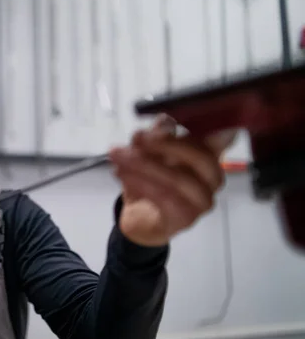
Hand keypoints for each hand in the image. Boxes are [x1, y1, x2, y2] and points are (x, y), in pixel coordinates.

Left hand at [109, 115, 227, 246]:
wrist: (141, 217)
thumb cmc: (151, 179)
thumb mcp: (148, 150)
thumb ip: (157, 134)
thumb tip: (162, 121)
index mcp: (210, 154)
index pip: (220, 136)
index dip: (202, 126)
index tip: (170, 121)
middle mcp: (213, 177)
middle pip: (201, 157)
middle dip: (166, 144)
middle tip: (137, 136)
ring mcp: (203, 201)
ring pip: (178, 179)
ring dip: (144, 164)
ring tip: (118, 156)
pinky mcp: (186, 218)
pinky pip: (164, 198)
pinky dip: (140, 183)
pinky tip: (121, 173)